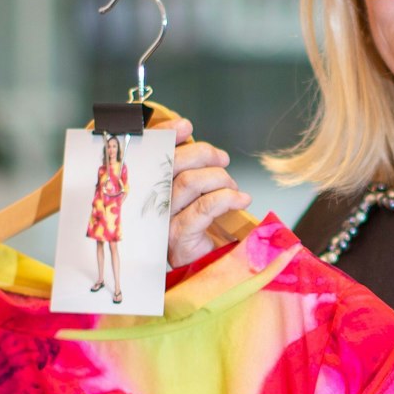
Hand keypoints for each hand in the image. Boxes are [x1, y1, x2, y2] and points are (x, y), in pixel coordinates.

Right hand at [155, 115, 251, 267]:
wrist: (207, 268)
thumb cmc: (202, 229)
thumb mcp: (197, 194)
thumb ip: (193, 168)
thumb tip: (197, 139)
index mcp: (152, 187)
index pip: (151, 154)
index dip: (165, 135)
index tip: (186, 126)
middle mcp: (152, 203)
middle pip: (172, 164)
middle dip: (203, 154)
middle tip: (223, 161)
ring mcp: (163, 222)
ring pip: (189, 182)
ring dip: (219, 178)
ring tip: (233, 186)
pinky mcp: (179, 238)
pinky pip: (203, 208)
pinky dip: (227, 198)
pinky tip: (241, 199)